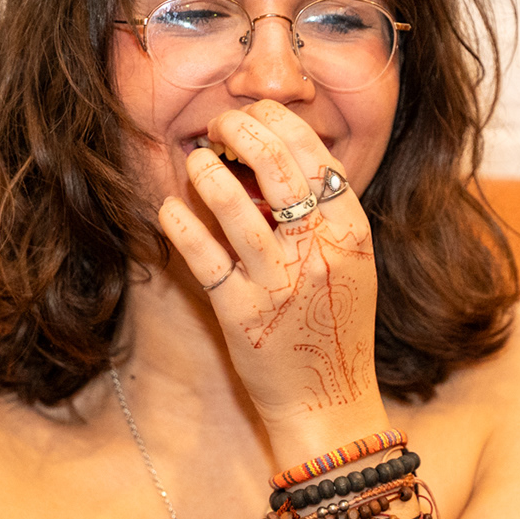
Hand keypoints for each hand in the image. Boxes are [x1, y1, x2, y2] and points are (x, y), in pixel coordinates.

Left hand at [158, 100, 384, 441]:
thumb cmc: (335, 326)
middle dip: (241, 131)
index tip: (252, 116)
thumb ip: (326, 213)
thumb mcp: (350, 263)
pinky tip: (169, 207)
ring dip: (206, 172)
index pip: (314, 156)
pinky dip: (181, 225)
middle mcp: (317, 252)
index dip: (277, 123)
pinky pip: (203, 257)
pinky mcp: (241, 313)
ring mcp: (279, 283)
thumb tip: (281, 153)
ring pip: (235, 208)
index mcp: (350, 232)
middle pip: (277, 167)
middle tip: (218, 125)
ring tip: (194, 160)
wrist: (329, 402)